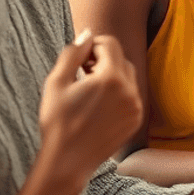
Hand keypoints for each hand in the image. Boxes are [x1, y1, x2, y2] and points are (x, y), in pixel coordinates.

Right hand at [39, 31, 143, 187]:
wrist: (68, 161)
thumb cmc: (57, 122)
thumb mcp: (56, 82)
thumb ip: (73, 53)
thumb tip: (87, 34)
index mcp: (111, 78)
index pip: (110, 44)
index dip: (92, 46)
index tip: (78, 57)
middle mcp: (130, 91)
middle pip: (121, 59)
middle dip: (102, 59)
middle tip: (81, 71)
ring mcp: (136, 106)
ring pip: (128, 77)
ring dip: (111, 75)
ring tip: (88, 87)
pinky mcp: (137, 119)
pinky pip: (131, 95)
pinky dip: (118, 93)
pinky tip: (98, 104)